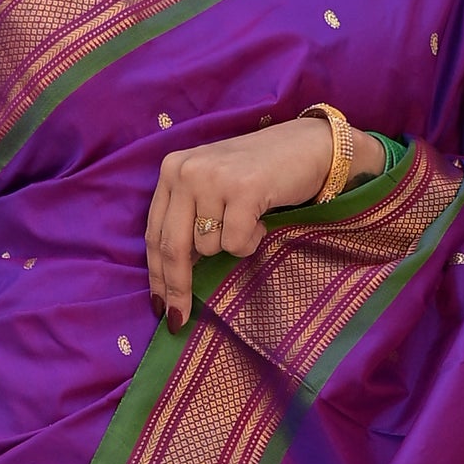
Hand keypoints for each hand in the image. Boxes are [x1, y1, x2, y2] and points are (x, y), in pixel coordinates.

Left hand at [145, 113, 375, 330]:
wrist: (309, 145)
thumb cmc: (259, 173)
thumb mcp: (211, 187)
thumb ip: (187, 219)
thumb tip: (171, 277)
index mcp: (172, 169)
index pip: (154, 232)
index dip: (156, 274)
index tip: (159, 305)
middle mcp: (186, 171)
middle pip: (171, 247)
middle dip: (177, 288)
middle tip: (180, 319)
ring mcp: (213, 178)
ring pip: (207, 248)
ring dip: (230, 246)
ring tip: (248, 219)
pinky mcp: (243, 189)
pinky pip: (235, 244)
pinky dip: (250, 241)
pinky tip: (260, 219)